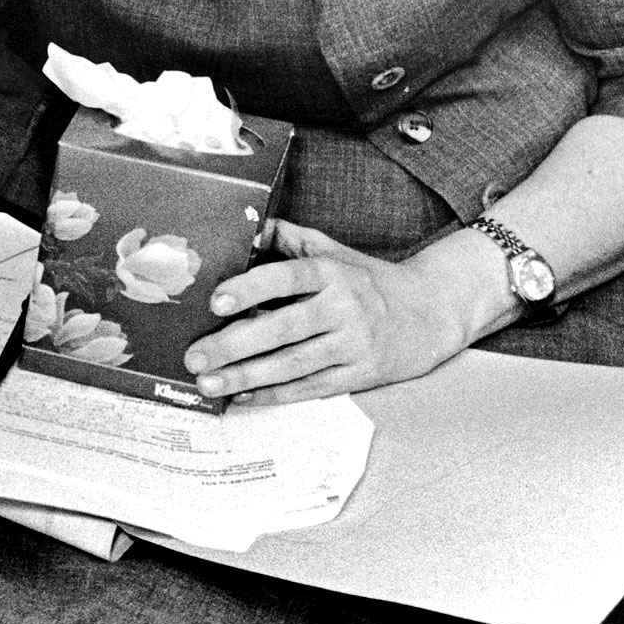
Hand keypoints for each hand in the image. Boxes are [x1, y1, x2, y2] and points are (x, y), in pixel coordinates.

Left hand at [180, 220, 482, 405]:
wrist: (429, 314)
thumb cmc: (364, 279)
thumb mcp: (331, 250)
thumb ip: (286, 237)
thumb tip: (242, 227)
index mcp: (333, 273)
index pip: (288, 277)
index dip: (252, 288)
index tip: (215, 301)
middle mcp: (344, 309)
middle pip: (284, 329)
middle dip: (234, 345)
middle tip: (194, 356)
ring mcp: (354, 346)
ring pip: (294, 365)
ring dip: (247, 377)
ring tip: (208, 383)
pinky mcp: (360, 376)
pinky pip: (311, 388)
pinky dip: (274, 395)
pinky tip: (242, 397)